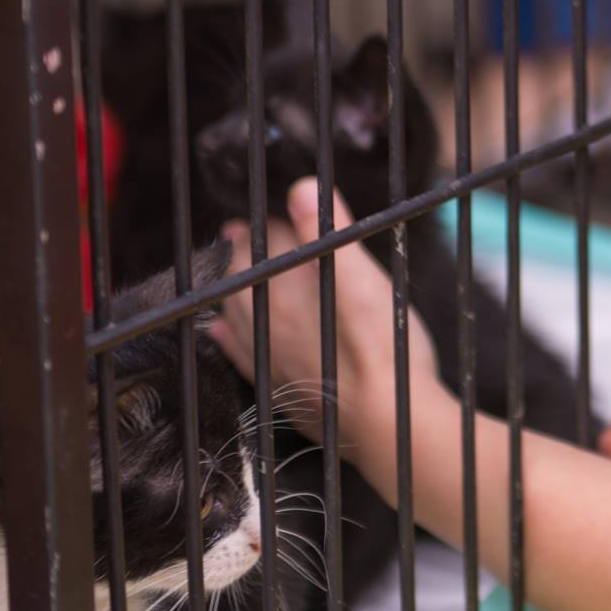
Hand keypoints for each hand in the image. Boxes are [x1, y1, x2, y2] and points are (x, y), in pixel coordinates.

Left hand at [210, 180, 438, 447]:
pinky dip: (228, 336)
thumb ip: (330, 232)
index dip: (276, 221)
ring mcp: (270, 357)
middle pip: (243, 275)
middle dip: (246, 250)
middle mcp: (266, 323)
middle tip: (243, 230)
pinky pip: (240, 355)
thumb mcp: (364, 279)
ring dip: (233, 286)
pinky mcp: (280, 387)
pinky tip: (221, 330)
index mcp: (282, 290)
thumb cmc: (383, 346)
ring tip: (231, 268)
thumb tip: (301, 187)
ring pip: (236, 312)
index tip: (279, 210)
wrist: (389, 423)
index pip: (267, 241)